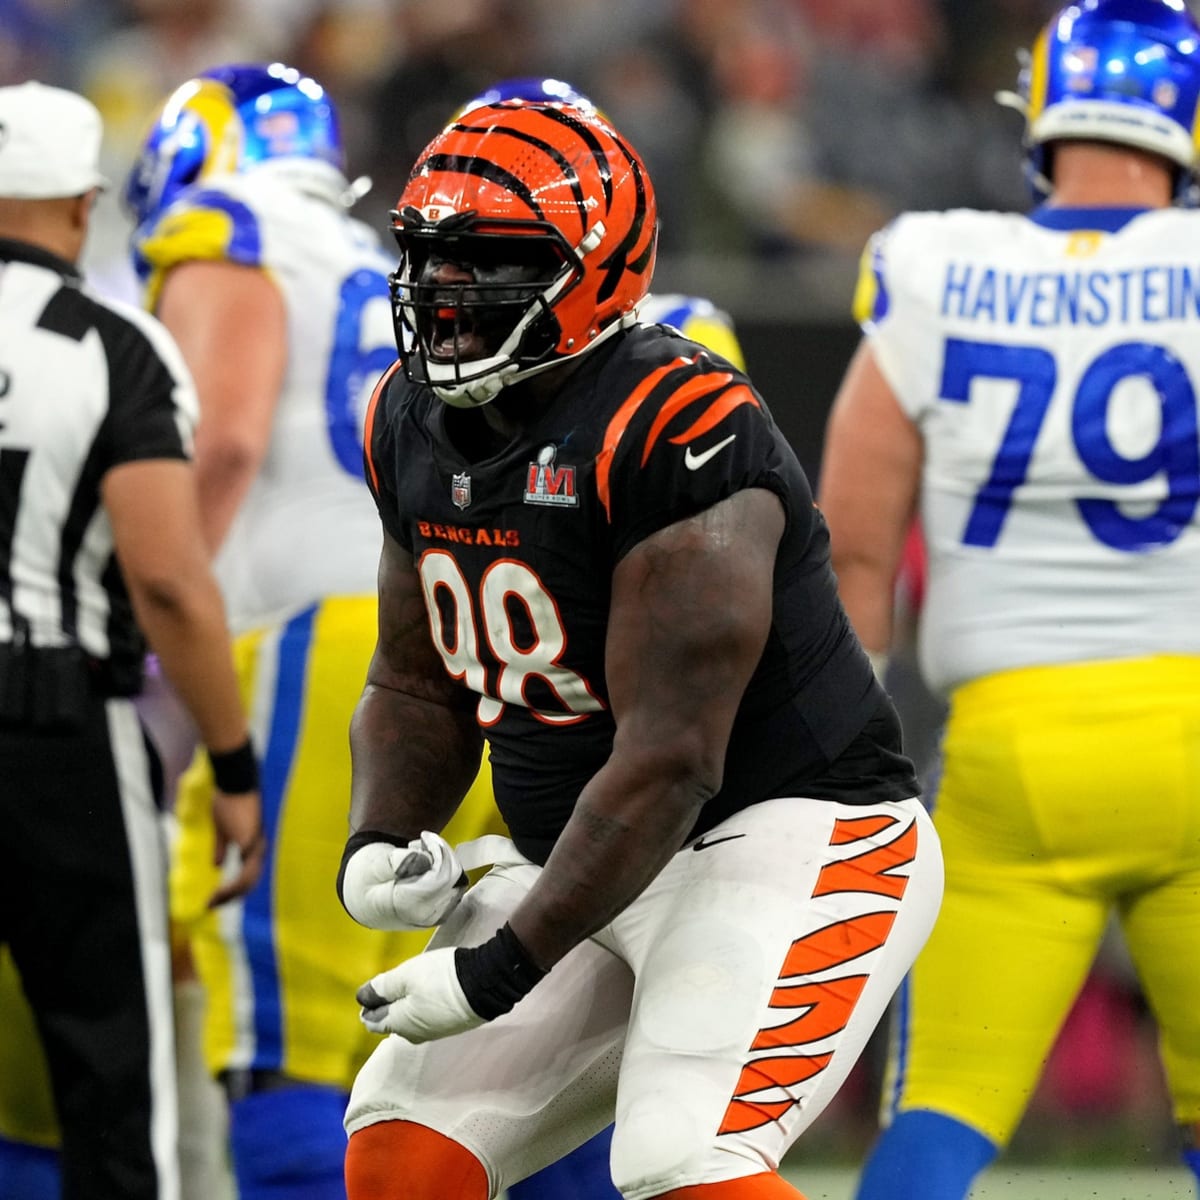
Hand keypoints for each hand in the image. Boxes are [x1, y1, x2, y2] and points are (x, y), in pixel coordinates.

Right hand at [207, 788, 265, 907]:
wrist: (234, 783)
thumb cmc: (228, 802)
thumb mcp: (222, 830)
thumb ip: (221, 848)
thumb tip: (217, 866)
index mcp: (253, 846)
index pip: (247, 876)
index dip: (231, 890)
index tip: (213, 900)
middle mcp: (259, 848)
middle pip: (248, 882)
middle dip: (229, 897)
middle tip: (211, 906)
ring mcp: (256, 845)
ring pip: (248, 880)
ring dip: (229, 894)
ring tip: (213, 901)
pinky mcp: (250, 840)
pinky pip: (245, 868)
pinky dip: (234, 883)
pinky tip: (221, 889)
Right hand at [341, 831, 466, 929]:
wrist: (361, 899)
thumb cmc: (365, 880)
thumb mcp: (375, 865)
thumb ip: (400, 862)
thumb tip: (425, 861)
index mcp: (408, 907)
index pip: (440, 877)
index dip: (437, 851)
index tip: (422, 837)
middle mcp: (426, 917)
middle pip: (452, 877)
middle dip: (441, 853)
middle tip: (421, 842)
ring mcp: (435, 917)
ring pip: (457, 881)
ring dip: (444, 861)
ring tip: (420, 853)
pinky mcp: (441, 911)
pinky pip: (454, 886)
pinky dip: (444, 871)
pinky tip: (426, 866)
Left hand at [357, 948, 484, 1042]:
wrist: (485, 984)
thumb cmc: (439, 978)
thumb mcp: (406, 976)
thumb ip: (382, 987)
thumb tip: (362, 998)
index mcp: (399, 1025)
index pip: (373, 1022)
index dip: (368, 1006)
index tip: (372, 990)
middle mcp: (414, 1035)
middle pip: (392, 1022)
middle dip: (388, 1006)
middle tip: (392, 984)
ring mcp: (434, 1032)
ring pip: (410, 1022)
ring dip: (406, 1006)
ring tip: (410, 987)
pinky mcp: (451, 1026)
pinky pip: (427, 1019)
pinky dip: (422, 1007)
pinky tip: (428, 994)